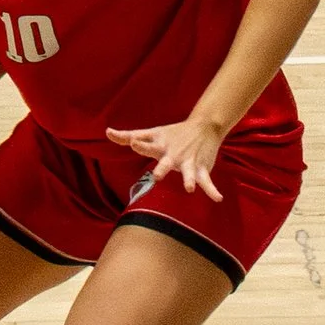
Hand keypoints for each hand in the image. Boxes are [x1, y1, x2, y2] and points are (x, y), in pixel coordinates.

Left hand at [107, 114, 226, 200]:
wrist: (204, 126)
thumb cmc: (173, 133)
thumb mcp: (151, 133)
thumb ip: (128, 135)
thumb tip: (107, 132)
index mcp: (160, 146)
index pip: (147, 144)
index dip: (139, 144)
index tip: (132, 142)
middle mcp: (173, 154)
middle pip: (166, 162)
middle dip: (162, 168)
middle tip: (158, 175)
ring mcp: (188, 161)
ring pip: (188, 172)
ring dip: (188, 179)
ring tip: (189, 188)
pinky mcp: (201, 168)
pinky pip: (206, 181)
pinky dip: (212, 190)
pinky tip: (218, 199)